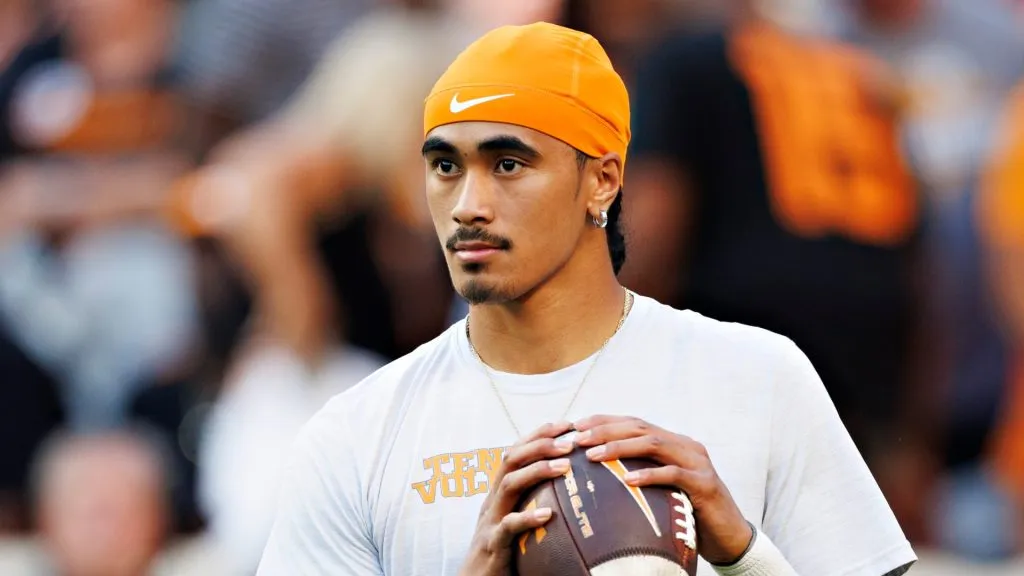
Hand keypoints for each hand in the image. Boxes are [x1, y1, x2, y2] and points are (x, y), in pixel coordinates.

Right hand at [459, 421, 575, 575]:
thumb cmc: (504, 552)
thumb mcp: (519, 521)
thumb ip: (538, 501)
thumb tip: (575, 489)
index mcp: (500, 492)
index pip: (518, 451)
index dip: (541, 434)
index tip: (569, 424)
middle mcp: (493, 500)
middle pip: (511, 459)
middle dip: (540, 445)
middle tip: (571, 442)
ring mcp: (490, 521)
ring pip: (509, 485)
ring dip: (537, 471)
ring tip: (565, 467)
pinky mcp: (493, 544)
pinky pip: (508, 527)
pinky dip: (527, 518)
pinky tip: (549, 514)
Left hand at [573, 415, 752, 564]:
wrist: (730, 536)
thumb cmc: (689, 513)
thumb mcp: (663, 488)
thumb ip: (642, 473)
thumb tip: (599, 471)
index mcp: (675, 443)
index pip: (635, 423)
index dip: (605, 421)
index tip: (576, 426)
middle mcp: (686, 446)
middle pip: (641, 428)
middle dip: (606, 431)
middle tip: (577, 438)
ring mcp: (698, 462)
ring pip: (654, 444)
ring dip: (620, 448)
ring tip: (593, 455)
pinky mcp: (705, 484)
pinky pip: (674, 474)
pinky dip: (649, 475)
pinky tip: (628, 480)